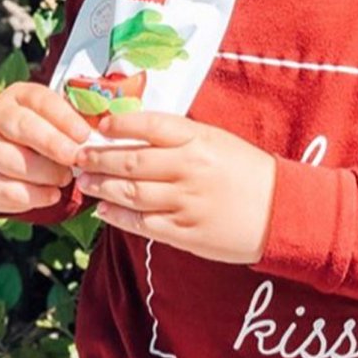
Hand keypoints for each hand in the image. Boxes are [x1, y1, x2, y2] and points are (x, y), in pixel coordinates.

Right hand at [0, 82, 90, 213]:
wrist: (14, 155)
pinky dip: (30, 196)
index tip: (85, 134)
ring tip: (65, 178)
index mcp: (21, 95)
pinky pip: (2, 189)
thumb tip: (109, 124)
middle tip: (75, 157)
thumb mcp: (62, 118)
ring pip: (10, 160)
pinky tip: (52, 196)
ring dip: (42, 172)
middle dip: (52, 144)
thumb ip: (81, 119)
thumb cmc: (48, 131)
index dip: (64, 118)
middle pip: (23, 127)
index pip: (42, 101)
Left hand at [74, 112, 276, 264]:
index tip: (100, 126)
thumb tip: (138, 134)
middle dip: (99, 159)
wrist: (279, 210)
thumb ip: (182, 137)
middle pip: (131, 162)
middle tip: (78, 156)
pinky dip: (119, 217)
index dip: (120, 125)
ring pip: (131, 193)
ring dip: (102, 188)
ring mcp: (185, 202)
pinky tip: (105, 211)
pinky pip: (142, 224)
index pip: (150, 126)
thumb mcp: (218, 141)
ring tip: (85, 182)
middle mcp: (189, 168)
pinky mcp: (185, 232)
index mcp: (199, 139)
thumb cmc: (247, 170)